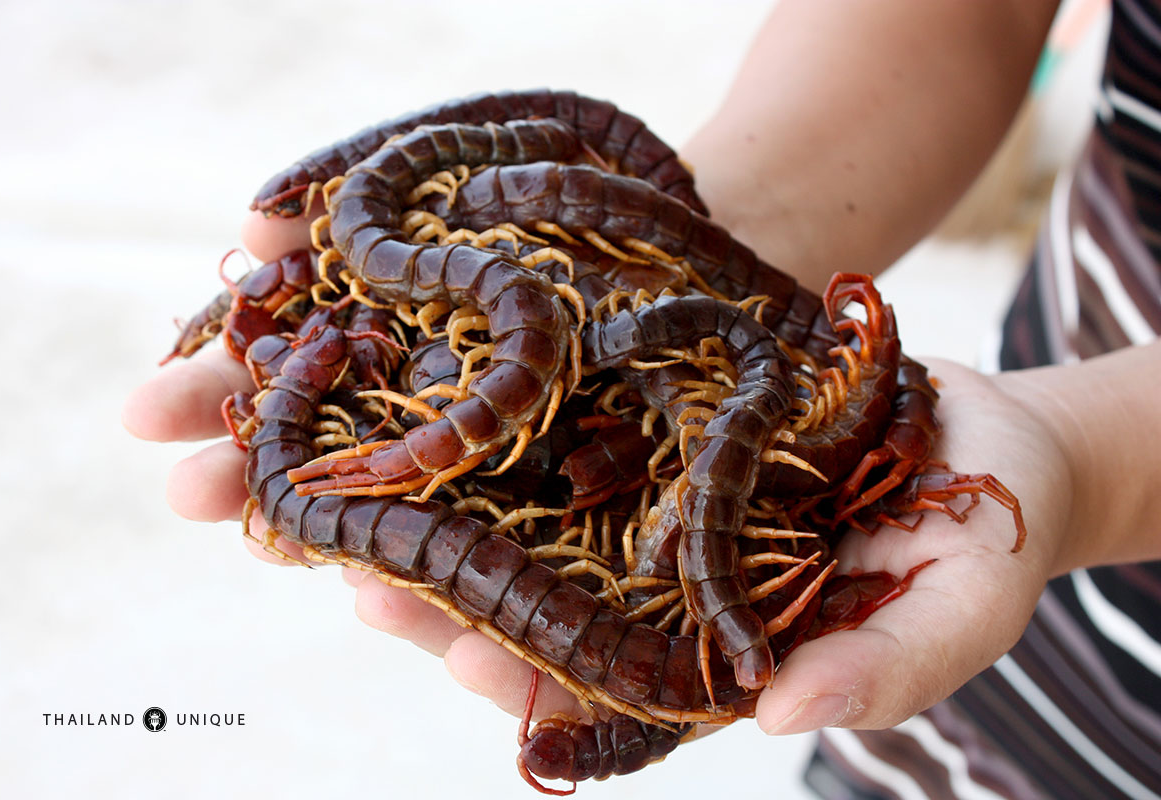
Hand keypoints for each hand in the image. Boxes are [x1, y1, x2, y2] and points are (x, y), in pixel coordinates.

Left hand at [123, 210, 1077, 731]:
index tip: (471, 663)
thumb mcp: (958, 608)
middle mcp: (659, 582)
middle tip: (366, 584)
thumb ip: (884, 670)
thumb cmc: (984, 536)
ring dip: (450, 506)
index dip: (533, 682)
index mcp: (708, 655)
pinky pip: (570, 421)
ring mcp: (652, 500)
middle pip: (538, 603)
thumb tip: (789, 715)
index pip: (602, 687)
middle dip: (451, 599)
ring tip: (364, 499)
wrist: (994, 436)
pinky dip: (508, 411)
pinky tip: (439, 388)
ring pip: (532, 512)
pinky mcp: (653, 421)